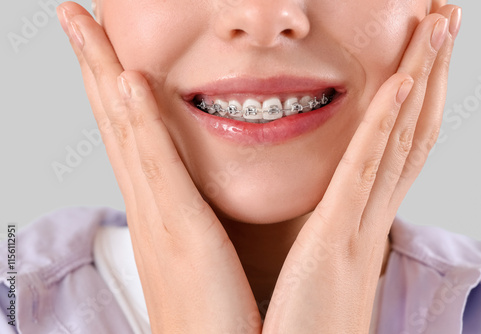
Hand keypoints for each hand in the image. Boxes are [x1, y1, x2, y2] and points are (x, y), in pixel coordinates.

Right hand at [56, 3, 261, 332]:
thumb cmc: (219, 313)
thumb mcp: (207, 251)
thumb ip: (200, 213)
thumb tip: (199, 190)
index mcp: (161, 208)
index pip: (131, 133)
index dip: (114, 84)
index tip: (104, 44)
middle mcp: (150, 205)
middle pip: (117, 121)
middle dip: (94, 64)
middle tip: (76, 15)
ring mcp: (159, 219)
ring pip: (125, 133)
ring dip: (104, 75)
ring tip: (83, 25)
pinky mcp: (181, 237)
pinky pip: (158, 171)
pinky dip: (140, 126)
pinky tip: (129, 84)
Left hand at [263, 5, 460, 332]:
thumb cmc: (297, 331)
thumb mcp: (317, 272)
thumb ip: (327, 238)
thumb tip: (326, 218)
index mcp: (358, 228)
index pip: (395, 152)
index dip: (414, 101)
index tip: (422, 57)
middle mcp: (368, 223)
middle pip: (409, 134)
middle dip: (432, 74)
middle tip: (444, 22)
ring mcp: (357, 232)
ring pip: (398, 142)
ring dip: (420, 79)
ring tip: (437, 26)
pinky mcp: (334, 245)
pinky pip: (364, 173)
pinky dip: (387, 125)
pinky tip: (402, 82)